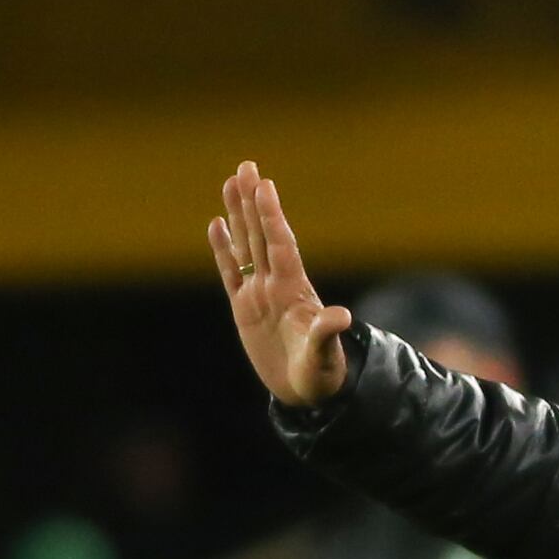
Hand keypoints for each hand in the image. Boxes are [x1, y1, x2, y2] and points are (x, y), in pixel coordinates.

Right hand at [210, 162, 352, 405]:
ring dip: (238, 215)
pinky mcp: (244, 309)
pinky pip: (230, 273)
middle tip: (246, 166)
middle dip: (253, 201)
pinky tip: (217, 224)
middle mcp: (275, 284)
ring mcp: (259, 294)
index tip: (266, 186)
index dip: (272, 216)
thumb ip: (326, 334)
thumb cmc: (320, 374)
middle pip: (261, 235)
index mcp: (293, 290)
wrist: (306, 392)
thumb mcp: (324, 355)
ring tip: (231, 182)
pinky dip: (223, 250)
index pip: (280, 245)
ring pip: (245, 246)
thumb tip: (341, 317)